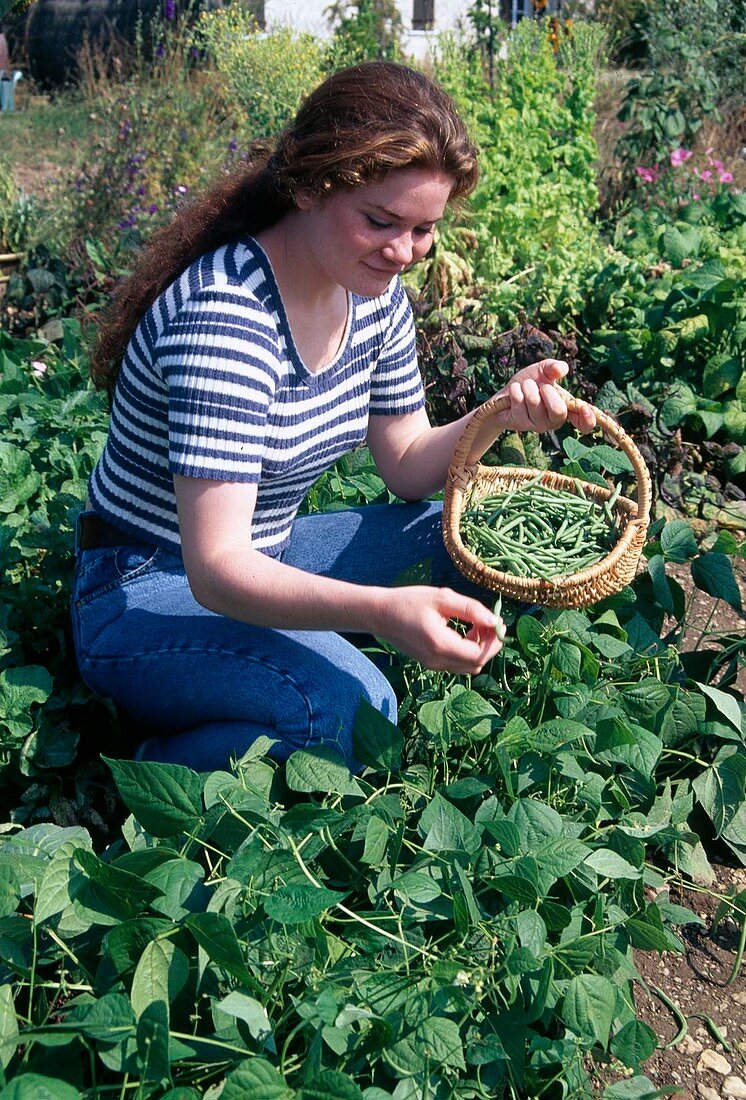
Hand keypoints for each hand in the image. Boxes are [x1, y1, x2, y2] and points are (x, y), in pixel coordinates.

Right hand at [377, 586, 504, 674]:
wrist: (379, 614)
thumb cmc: (408, 601)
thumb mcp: (441, 598)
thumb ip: (470, 609)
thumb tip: (495, 620)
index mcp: (440, 644)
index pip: (479, 655)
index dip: (494, 642)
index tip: (497, 622)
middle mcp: (437, 661)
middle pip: (476, 664)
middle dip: (489, 644)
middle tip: (488, 621)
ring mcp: (433, 665)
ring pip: (469, 666)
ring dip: (479, 648)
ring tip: (475, 625)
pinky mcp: (431, 664)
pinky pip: (458, 664)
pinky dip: (467, 651)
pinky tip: (464, 632)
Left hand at [498, 359, 595, 433]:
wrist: (506, 392)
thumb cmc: (530, 383)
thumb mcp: (544, 370)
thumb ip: (554, 367)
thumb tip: (561, 369)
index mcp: (566, 409)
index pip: (583, 424)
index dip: (588, 419)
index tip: (584, 407)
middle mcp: (554, 420)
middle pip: (558, 412)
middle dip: (548, 392)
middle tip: (542, 386)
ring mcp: (537, 424)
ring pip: (535, 403)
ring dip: (528, 387)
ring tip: (526, 386)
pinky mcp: (521, 424)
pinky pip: (519, 402)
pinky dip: (516, 390)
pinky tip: (515, 391)